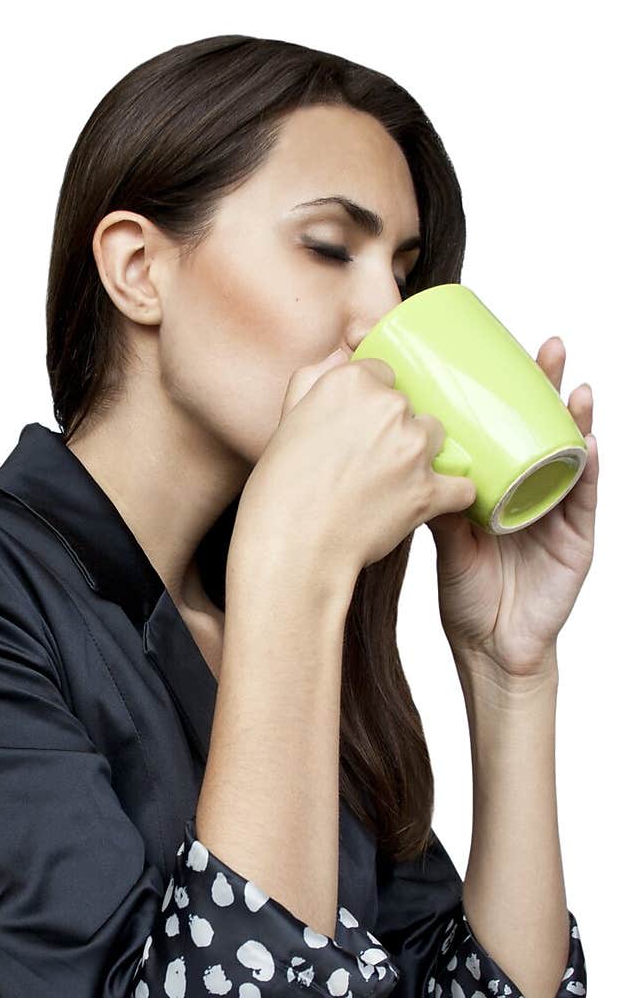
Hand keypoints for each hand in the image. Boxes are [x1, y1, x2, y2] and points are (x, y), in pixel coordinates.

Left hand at [425, 336, 598, 678]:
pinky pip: (586, 498)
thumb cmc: (467, 596)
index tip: (501, 354)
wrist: (489, 649)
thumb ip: (436, 505)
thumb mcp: (446, 542)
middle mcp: (535, 491)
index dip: (511, 393)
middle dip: (550, 389)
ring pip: (573, 454)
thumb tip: (408, 464)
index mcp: (503, 487)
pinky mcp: (577, 539)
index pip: (511, 429)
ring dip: (578, 419)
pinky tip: (589, 444)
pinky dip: (589, 470)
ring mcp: (560, 513)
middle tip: (546, 348)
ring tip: (575, 386)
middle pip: (546, 430)